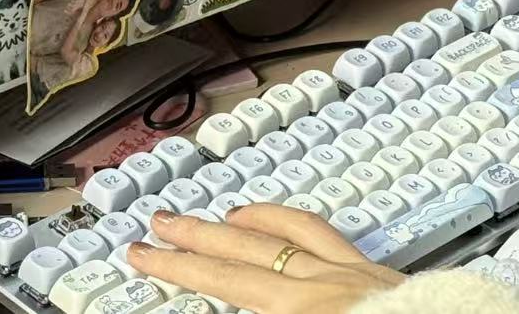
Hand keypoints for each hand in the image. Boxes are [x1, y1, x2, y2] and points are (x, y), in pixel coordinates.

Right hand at [128, 206, 404, 313]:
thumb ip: (255, 313)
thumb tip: (226, 305)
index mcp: (301, 311)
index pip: (222, 280)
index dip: (177, 266)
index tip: (143, 254)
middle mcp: (323, 283)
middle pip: (245, 248)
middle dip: (196, 234)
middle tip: (159, 223)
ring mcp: (352, 271)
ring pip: (285, 231)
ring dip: (243, 219)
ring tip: (217, 215)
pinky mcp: (376, 272)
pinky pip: (326, 232)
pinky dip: (294, 221)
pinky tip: (284, 221)